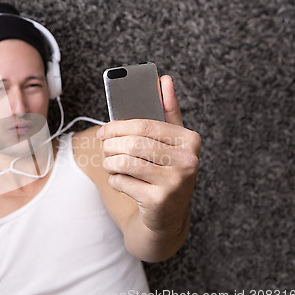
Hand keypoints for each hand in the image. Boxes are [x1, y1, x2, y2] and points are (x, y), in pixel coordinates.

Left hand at [97, 75, 200, 235]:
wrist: (168, 214)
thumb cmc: (166, 169)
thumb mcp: (170, 141)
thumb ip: (167, 110)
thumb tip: (164, 80)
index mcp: (190, 140)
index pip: (145, 124)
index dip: (118, 126)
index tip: (104, 131)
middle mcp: (187, 160)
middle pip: (133, 143)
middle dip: (111, 145)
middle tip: (105, 148)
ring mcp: (175, 182)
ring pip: (125, 162)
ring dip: (109, 162)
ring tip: (110, 163)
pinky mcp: (159, 201)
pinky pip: (122, 182)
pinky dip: (114, 180)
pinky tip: (121, 180)